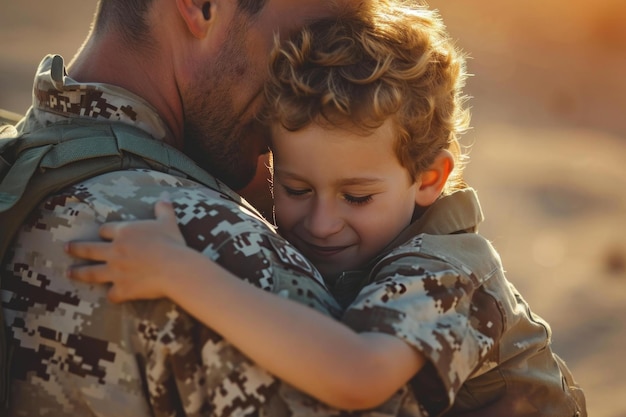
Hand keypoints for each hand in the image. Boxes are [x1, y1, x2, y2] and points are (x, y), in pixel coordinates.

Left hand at [66, 200, 186, 302]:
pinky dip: (113, 295)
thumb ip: (163, 208)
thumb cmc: (171, 243)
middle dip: (76, 248)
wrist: (174, 268)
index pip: (105, 230)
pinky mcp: (122, 289)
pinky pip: (112, 294)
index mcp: (124, 232)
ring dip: (78, 272)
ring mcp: (115, 271)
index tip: (102, 233)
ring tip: (69, 272)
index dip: (104, 232)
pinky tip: (113, 295)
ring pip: (91, 272)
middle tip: (66, 248)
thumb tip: (166, 194)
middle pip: (89, 249)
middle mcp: (114, 251)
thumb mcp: (168, 221)